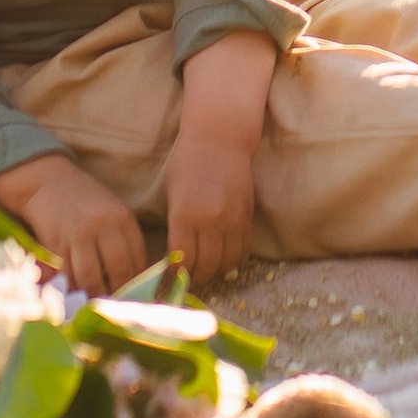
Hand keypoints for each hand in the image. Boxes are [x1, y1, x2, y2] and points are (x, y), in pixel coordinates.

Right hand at [0, 150, 148, 295]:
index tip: (138, 295)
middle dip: (119, 292)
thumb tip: (139, 275)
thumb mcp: (114, 210)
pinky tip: (75, 296)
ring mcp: (77, 234)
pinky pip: (65, 274)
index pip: (137, 256)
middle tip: (119, 306)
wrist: (49, 183)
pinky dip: (71, 289)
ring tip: (98, 305)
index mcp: (122, 217)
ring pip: (90, 277)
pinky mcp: (54, 242)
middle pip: (117, 269)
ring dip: (94, 295)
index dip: (138, 280)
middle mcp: (101, 225)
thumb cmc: (86, 200)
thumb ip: (126, 238)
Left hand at [163, 129, 256, 286]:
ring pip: (226, 263)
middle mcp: (210, 220)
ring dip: (214, 272)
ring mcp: (232, 219)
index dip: (175, 274)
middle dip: (194, 278)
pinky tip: (221, 259)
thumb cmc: (186, 163)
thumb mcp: (170, 193)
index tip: (170, 279)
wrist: (219, 139)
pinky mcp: (248, 216)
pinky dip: (232, 261)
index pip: (182, 260)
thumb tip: (172, 259)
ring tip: (204, 271)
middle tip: (187, 279)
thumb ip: (172, 226)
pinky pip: (242, 250)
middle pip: (205, 266)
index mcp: (185, 214)